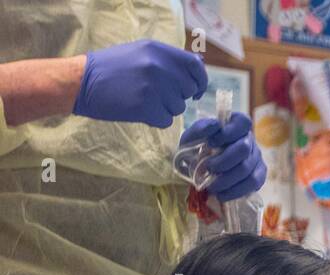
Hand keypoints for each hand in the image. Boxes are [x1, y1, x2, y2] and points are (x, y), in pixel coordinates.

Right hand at [73, 40, 206, 127]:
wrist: (80, 81)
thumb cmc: (112, 68)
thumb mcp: (141, 53)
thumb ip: (169, 60)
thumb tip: (199, 66)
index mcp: (158, 50)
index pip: (195, 67)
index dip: (200, 81)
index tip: (196, 90)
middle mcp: (159, 66)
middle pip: (188, 90)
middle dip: (178, 96)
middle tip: (156, 94)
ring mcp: (153, 87)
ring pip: (178, 107)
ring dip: (165, 108)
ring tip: (142, 99)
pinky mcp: (146, 107)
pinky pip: (166, 120)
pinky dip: (155, 119)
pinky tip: (138, 109)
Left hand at [180, 113, 267, 200]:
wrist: (200, 165)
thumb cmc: (198, 147)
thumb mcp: (193, 136)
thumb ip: (201, 129)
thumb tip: (215, 126)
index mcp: (236, 124)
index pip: (242, 123)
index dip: (228, 133)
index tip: (210, 143)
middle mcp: (250, 139)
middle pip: (243, 149)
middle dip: (224, 161)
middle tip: (208, 168)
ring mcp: (256, 157)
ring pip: (247, 169)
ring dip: (227, 180)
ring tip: (212, 186)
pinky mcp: (259, 174)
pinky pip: (253, 184)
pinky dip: (236, 191)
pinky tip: (223, 194)